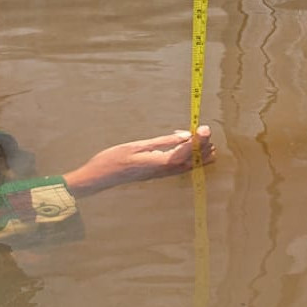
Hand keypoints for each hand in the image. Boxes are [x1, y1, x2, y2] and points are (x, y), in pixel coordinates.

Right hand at [63, 126, 214, 196]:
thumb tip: (184, 136)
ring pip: (186, 166)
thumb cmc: (113, 159)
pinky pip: (178, 167)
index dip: (198, 141)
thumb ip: (162, 142)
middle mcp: (162, 172)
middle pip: (190, 161)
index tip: (205, 129)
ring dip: (197, 154)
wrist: (99, 178)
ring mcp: (160, 175)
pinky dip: (188, 157)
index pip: (185, 153)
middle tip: (207, 130)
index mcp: (157, 163)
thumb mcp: (138, 146)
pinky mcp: (157, 174)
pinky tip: (186, 147)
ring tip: (206, 141)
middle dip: (202, 147)